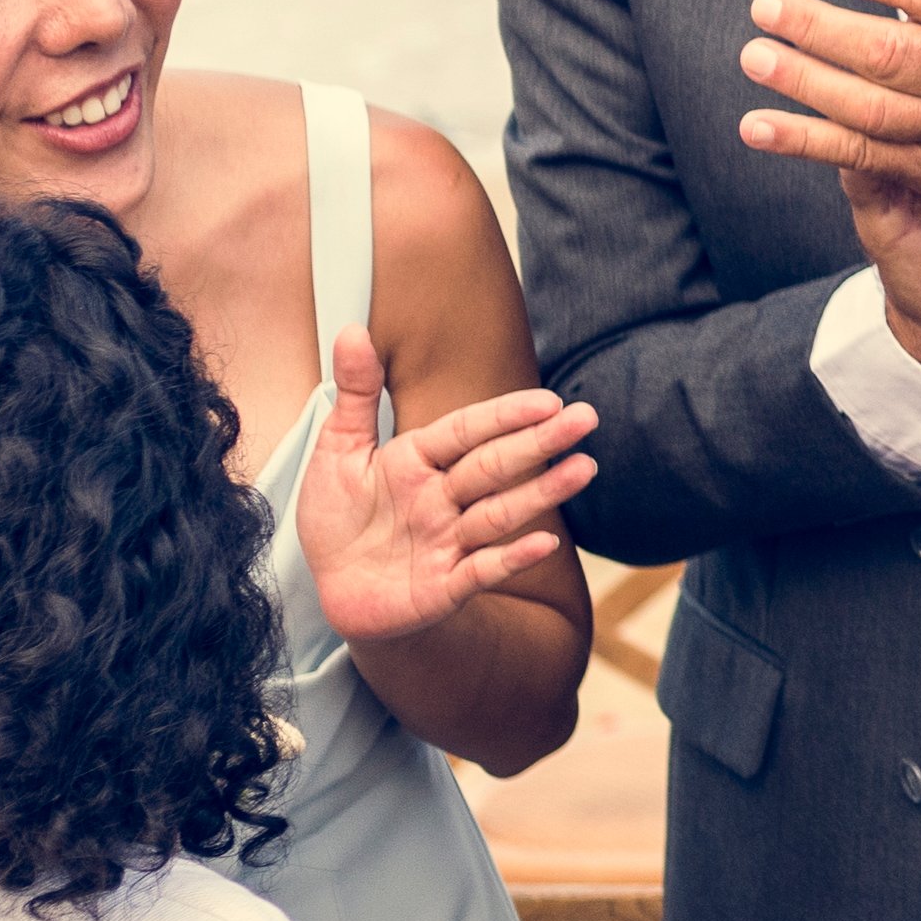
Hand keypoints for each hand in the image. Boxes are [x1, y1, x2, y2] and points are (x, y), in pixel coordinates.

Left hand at [290, 330, 596, 647]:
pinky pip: (482, 568)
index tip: (547, 401)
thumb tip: (353, 330)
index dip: (504, 416)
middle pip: (495, 465)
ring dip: (542, 492)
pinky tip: (543, 541)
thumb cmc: (339, 519)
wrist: (334, 589)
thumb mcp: (338, 451)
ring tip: (585, 468)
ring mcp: (447, 542)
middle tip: (586, 418)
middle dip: (540, 442)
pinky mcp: (444, 586)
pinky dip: (512, 557)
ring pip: (499, 512)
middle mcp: (441, 499)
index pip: (467, 430)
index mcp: (418, 460)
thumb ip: (356, 395)